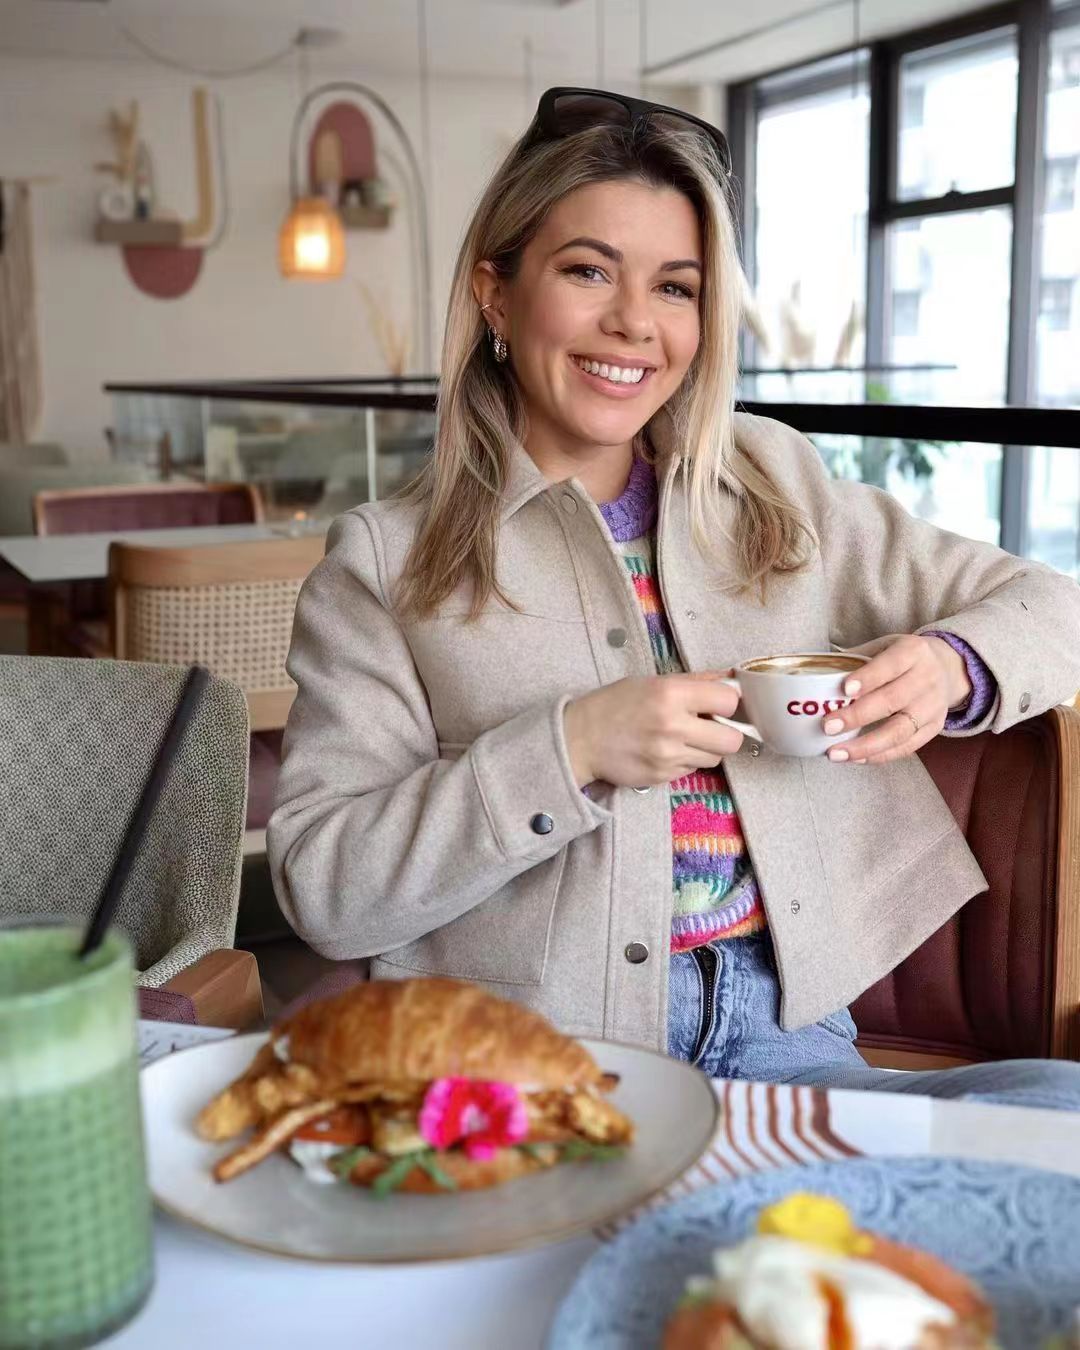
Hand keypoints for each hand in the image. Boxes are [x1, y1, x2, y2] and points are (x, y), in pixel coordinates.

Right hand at [563, 674, 742, 787]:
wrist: (579, 739)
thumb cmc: (614, 704)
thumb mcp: (651, 682)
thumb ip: (693, 681)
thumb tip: (730, 679)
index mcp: (671, 694)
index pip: (729, 701)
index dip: (728, 703)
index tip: (718, 704)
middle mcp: (673, 726)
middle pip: (732, 740)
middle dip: (726, 733)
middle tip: (710, 727)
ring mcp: (669, 756)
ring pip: (715, 758)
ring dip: (706, 749)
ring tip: (684, 739)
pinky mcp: (662, 777)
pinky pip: (693, 770)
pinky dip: (686, 760)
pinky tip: (667, 750)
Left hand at [823, 634, 970, 764]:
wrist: (947, 668)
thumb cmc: (903, 658)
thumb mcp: (884, 645)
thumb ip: (855, 659)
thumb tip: (813, 675)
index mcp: (912, 652)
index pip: (890, 665)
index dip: (868, 678)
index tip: (844, 690)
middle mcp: (927, 678)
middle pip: (892, 701)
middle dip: (857, 716)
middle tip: (827, 726)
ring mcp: (932, 706)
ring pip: (900, 730)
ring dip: (865, 745)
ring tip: (835, 753)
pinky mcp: (934, 728)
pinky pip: (907, 747)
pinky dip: (880, 756)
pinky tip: (856, 758)